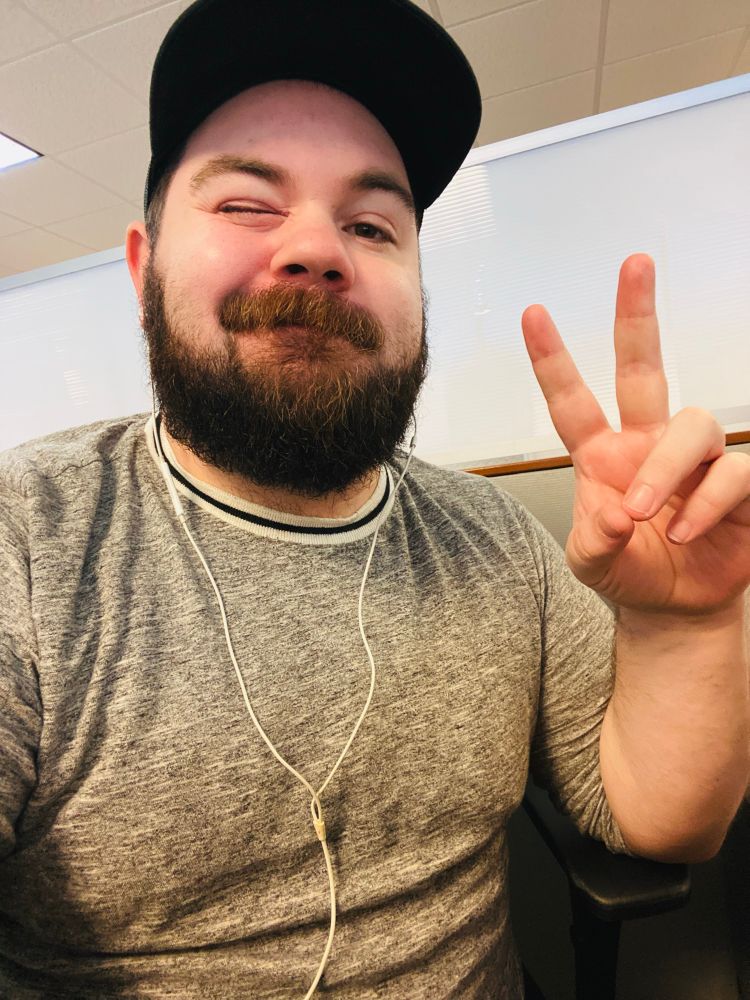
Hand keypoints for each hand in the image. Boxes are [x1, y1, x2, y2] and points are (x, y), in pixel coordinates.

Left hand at [521, 254, 749, 614]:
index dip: (552, 359)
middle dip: (638, 315)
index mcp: (603, 454)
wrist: (674, 608)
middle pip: (644, 367)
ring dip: (668, 470)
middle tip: (636, 263)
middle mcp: (647, 443)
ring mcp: (693, 460)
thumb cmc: (629, 571)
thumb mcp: (592, 564)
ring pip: (693, 424)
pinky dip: (706, 503)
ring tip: (651, 516)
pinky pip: (731, 473)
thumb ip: (594, 542)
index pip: (572, 400)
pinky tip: (686, 531)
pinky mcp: (736, 484)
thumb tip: (616, 514)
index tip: (532, 313)